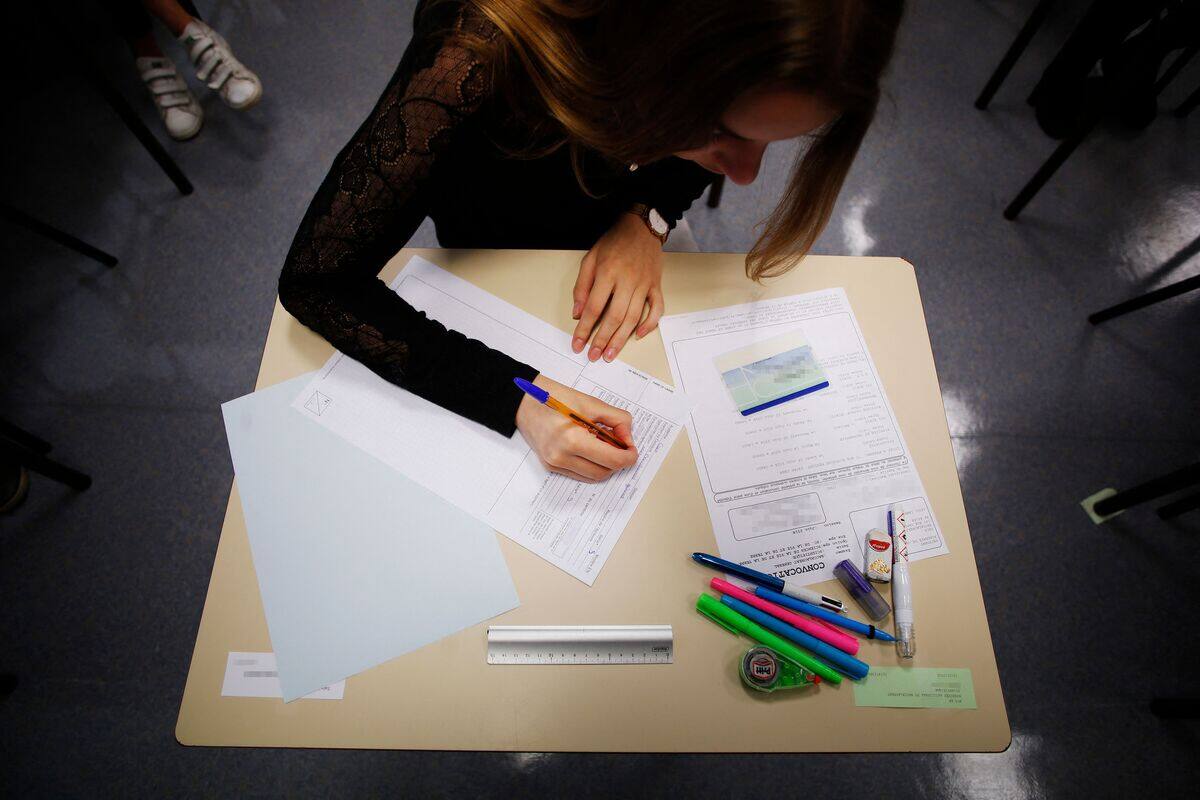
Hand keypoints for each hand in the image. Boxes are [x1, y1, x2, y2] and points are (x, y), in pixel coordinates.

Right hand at [515, 374, 637, 481]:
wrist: (524, 402)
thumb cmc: (555, 398)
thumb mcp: (591, 403)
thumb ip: (616, 420)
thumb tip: (628, 439)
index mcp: (572, 439)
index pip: (611, 460)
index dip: (628, 457)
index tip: (632, 449)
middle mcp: (561, 457)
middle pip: (604, 472)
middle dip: (618, 461)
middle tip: (621, 444)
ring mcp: (554, 464)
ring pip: (593, 476)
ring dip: (605, 465)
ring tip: (603, 444)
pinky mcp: (550, 466)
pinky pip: (580, 474)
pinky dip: (591, 465)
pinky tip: (590, 448)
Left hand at [571, 212, 664, 361]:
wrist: (642, 227)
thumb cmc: (614, 242)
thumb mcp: (590, 258)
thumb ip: (582, 286)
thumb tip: (577, 312)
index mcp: (608, 273)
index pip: (593, 308)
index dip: (584, 329)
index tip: (577, 344)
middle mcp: (627, 280)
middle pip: (614, 317)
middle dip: (602, 340)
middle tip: (593, 356)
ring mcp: (644, 284)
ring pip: (633, 318)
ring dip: (621, 339)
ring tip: (610, 354)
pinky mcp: (656, 286)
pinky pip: (656, 309)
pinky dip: (649, 324)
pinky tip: (639, 335)